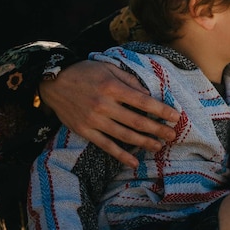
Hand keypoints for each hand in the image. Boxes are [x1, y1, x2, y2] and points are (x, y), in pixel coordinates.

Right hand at [39, 60, 180, 167]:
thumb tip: (148, 94)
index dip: (161, 110)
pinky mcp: (84, 131)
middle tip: (172, 135)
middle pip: (137, 121)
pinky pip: (106, 146)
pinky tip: (134, 162)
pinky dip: (121, 155)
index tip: (176, 116)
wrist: (53, 82)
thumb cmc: (86, 72)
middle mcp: (104, 105)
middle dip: (158, 129)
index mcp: (112, 88)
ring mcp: (93, 120)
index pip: (143, 102)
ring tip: (159, 146)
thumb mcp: (109, 68)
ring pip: (124, 135)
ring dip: (144, 142)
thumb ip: (130, 81)